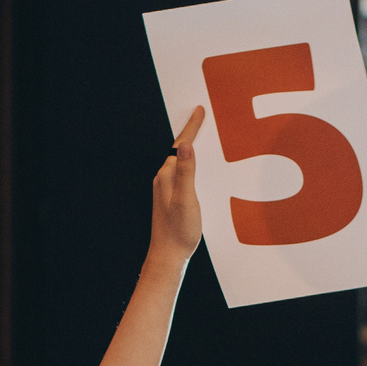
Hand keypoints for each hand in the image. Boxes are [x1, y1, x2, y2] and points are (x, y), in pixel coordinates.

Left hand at [149, 105, 203, 262]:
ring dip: (191, 148)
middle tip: (202, 116)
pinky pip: (182, 173)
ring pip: (181, 161)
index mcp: (167, 176)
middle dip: (191, 132)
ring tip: (202, 136)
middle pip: (179, 150)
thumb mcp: (186, 199)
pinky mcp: (171, 198)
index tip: (200, 110)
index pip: (181, 145)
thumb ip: (187, 172)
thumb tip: (187, 146)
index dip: (192, 127)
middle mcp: (164, 179)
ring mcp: (166, 189)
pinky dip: (191, 164)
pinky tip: (198, 168)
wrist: (168, 255)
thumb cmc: (178, 230)